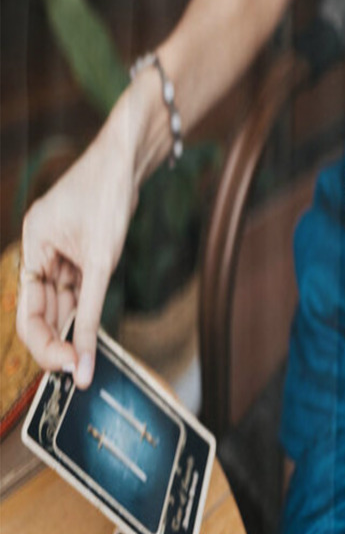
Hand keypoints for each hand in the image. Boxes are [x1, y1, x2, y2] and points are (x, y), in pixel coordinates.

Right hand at [16, 89, 150, 388]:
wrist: (128, 161)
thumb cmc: (107, 196)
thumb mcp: (100, 261)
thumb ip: (91, 313)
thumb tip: (84, 360)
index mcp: (31, 248)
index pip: (27, 310)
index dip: (44, 343)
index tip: (67, 367)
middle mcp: (41, 252)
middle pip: (40, 311)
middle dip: (57, 342)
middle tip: (77, 372)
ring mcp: (62, 254)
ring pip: (61, 304)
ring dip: (73, 330)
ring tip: (85, 360)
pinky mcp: (84, 254)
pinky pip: (79, 291)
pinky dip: (86, 313)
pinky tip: (92, 335)